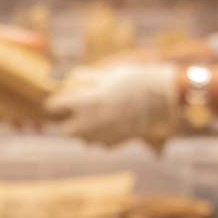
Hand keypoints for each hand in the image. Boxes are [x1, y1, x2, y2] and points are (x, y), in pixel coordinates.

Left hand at [46, 62, 179, 146]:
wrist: (162, 96)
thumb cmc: (135, 80)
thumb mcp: (109, 74)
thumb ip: (88, 78)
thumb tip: (72, 75)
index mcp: (83, 101)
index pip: (54, 106)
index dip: (55, 102)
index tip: (59, 99)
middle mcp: (89, 122)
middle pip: (67, 130)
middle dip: (70, 121)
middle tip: (78, 112)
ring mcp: (102, 135)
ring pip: (84, 140)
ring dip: (86, 131)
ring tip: (97, 118)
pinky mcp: (116, 143)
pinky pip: (101, 143)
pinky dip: (103, 136)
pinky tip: (112, 124)